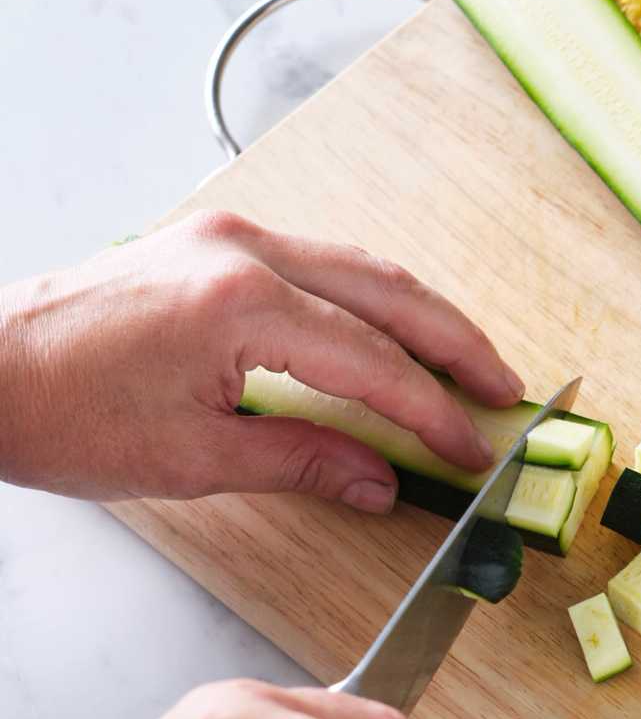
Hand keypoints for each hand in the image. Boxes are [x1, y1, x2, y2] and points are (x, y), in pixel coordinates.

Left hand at [0, 210, 523, 508]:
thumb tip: (380, 482)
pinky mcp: (211, 242)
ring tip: (466, 364)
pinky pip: (320, 262)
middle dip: (456, 345)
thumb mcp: (191, 458)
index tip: (472, 451)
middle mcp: (242, 251)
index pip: (373, 361)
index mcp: (240, 302)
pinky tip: (395, 333)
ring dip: (422, 316)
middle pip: (389, 292)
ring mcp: (226, 236)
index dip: (433, 413)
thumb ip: (302, 461)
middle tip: (505, 391)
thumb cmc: (58, 412)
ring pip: (361, 267)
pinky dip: (371, 300)